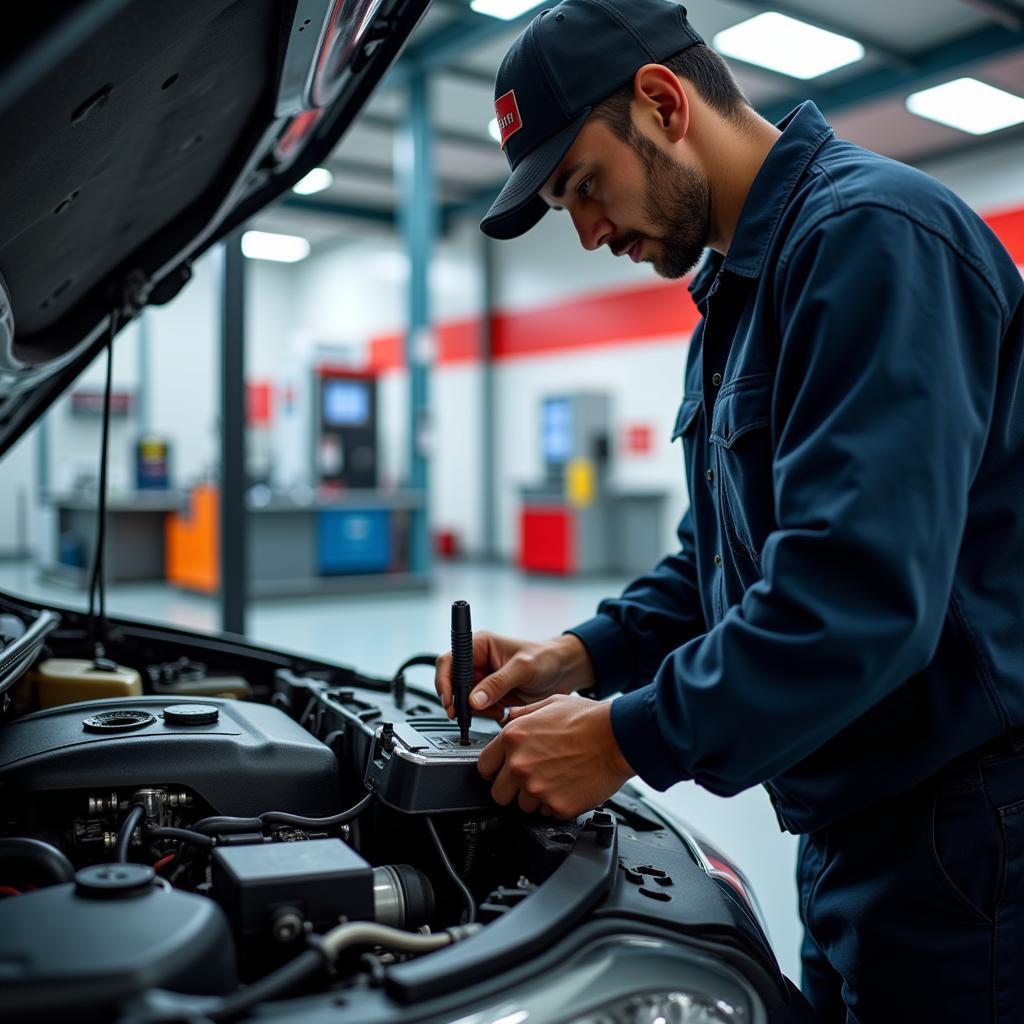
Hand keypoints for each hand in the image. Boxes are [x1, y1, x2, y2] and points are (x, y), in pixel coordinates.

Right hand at [435, 631, 594, 721]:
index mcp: (480, 645)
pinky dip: (487, 715)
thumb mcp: (523, 668)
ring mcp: (483, 680)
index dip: (444, 680)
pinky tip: (504, 711)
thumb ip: (498, 684)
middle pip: (453, 684)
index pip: (449, 661)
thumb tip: (473, 700)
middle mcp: (478, 662)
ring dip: (477, 710)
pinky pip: (478, 710)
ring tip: (498, 709)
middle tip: (467, 714)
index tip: (449, 700)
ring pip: (464, 700)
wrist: (565, 672)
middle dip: (460, 700)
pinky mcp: (491, 696)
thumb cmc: (546, 658)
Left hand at [477, 694, 634, 818]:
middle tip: (532, 778)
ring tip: (556, 779)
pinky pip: (547, 813)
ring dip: (535, 797)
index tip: (502, 771)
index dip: (494, 770)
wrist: (618, 737)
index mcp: (513, 738)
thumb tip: (509, 718)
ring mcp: (537, 788)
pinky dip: (556, 804)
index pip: (484, 766)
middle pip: (498, 794)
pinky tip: (568, 786)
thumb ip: (523, 714)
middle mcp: (520, 764)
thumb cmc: (589, 719)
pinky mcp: (557, 806)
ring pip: (523, 806)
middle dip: (512, 789)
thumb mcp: (549, 703)